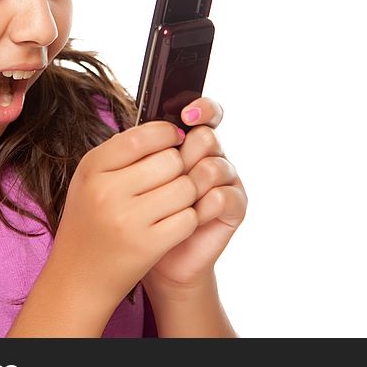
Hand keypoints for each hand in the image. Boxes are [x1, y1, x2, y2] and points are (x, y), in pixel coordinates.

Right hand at [51, 119, 195, 314]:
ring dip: (187, 194)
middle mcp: (106, 191)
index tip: (173, 141)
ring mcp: (127, 220)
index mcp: (91, 168)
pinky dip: (188, 220)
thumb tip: (168, 130)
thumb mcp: (90, 181)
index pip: (142, 135)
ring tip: (172, 202)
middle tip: (170, 180)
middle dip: (179, 168)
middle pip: (171, 160)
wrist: (77, 278)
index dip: (167, 134)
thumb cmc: (89, 222)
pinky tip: (173, 224)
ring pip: (185, 188)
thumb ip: (122, 153)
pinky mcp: (148, 246)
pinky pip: (189, 218)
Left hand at [143, 97, 246, 293]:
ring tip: (168, 205)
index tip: (186, 115)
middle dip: (181, 157)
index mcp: (190, 142)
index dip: (202, 109)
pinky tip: (187, 218)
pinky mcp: (235, 207)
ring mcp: (227, 181)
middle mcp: (212, 156)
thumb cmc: (137, 214)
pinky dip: (200, 208)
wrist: (151, 257)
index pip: (206, 112)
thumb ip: (141, 150)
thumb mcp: (131, 177)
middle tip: (164, 179)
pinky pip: (221, 197)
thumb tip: (139, 125)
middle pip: (206, 137)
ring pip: (213, 167)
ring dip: (188, 186)